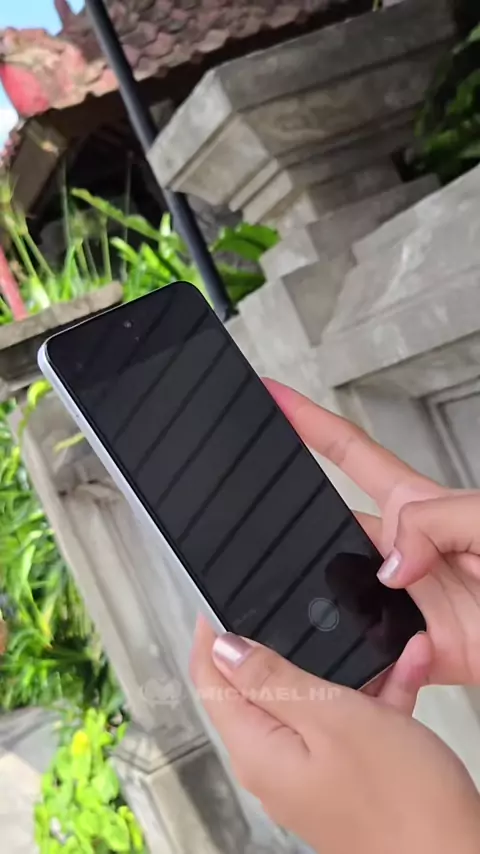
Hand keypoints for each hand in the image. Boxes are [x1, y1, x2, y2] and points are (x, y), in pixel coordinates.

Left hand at [191, 619, 479, 853]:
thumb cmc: (400, 799)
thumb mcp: (332, 719)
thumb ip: (272, 681)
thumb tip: (223, 648)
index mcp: (258, 749)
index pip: (212, 683)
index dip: (211, 638)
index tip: (219, 600)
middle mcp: (276, 763)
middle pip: (259, 688)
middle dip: (281, 644)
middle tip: (297, 606)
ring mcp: (313, 770)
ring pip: (314, 700)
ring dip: (341, 665)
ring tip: (370, 631)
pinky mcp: (348, 775)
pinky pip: (351, 721)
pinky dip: (374, 693)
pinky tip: (407, 665)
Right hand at [264, 379, 479, 685]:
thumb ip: (436, 521)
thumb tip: (387, 564)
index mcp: (418, 503)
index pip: (350, 453)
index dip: (309, 423)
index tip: (273, 399)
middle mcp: (403, 549)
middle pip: (333, 529)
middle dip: (299, 531)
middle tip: (268, 535)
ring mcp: (406, 599)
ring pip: (339, 595)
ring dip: (323, 602)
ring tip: (309, 606)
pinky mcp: (418, 650)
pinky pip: (371, 656)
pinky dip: (359, 659)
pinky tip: (356, 656)